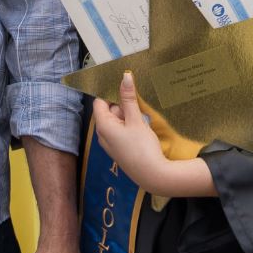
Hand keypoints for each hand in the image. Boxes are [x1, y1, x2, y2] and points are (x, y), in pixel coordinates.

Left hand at [92, 71, 167, 191]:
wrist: (153, 175)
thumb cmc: (142, 147)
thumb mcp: (136, 120)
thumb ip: (129, 98)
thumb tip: (125, 76)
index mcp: (103, 126)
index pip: (100, 102)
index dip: (110, 94)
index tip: (124, 87)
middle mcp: (103, 135)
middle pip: (109, 111)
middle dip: (122, 105)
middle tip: (138, 104)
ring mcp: (111, 144)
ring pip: (117, 121)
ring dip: (128, 116)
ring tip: (142, 116)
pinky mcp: (120, 149)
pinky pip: (121, 131)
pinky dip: (130, 126)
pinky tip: (142, 128)